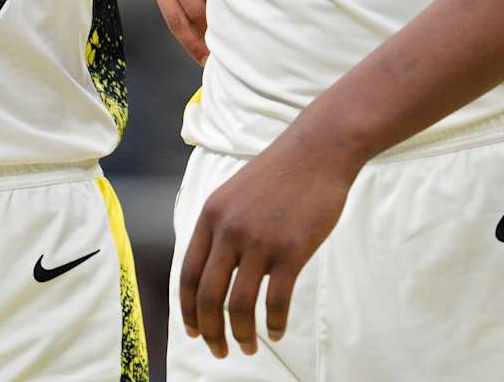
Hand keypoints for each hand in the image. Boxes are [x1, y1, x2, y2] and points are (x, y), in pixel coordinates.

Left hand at [178, 133, 358, 357]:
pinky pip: (277, 300)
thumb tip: (211, 270)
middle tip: (218, 351)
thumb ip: (220, 229)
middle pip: (208, 294)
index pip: (187, 273)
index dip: (187, 308)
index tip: (192, 331)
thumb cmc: (277, 176)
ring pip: (240, 303)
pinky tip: (276, 333)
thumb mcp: (233, 195)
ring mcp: (259, 241)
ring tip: (247, 347)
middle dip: (210, 330)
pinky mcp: (291, 250)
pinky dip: (275, 323)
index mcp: (210, 217)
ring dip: (241, 333)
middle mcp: (228, 231)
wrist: (315, 153)